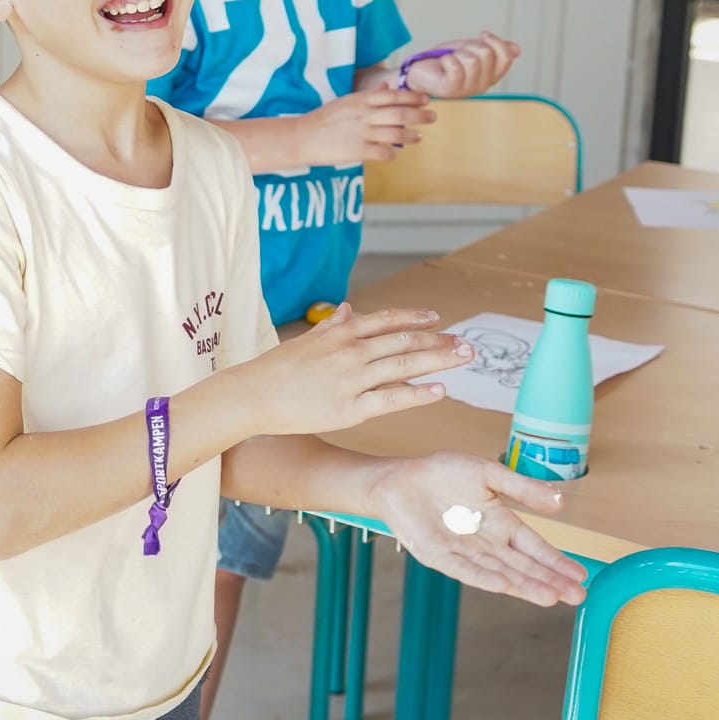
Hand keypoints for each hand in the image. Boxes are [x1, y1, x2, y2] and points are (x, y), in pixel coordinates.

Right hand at [219, 304, 466, 436]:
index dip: (415, 317)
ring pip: (404, 367)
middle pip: (405, 342)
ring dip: (438, 361)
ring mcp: (352, 380)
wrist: (252, 395)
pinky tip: (440, 391)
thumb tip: (348, 310)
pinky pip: (392, 399)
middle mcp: (351, 352)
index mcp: (340, 333)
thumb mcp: (305, 340)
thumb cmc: (275, 369)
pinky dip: (418, 394)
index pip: (387, 320)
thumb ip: (332, 325)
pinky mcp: (350, 409)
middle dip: (439, 341)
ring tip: (462, 359)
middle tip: (466, 343)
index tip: (437, 318)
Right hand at [297, 87, 435, 166]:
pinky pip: (384, 153)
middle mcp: (364, 115)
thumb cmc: (323, 119)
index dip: (413, 97)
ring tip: (418, 137)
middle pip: (400, 113)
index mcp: (361, 100)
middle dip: (420, 115)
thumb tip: (387, 87)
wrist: (301, 137)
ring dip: (411, 135)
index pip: (394, 95)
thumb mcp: (346, 101)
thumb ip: (368, 95)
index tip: (426, 99)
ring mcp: (362, 133)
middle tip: (433, 117)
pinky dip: (393, 154)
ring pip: (396, 133)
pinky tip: (394, 154)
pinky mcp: (358, 151)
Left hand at [370, 452, 588, 604]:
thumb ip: (523, 488)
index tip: (581, 576)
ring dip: (524, 585)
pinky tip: (503, 585)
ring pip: (500, 572)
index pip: (535, 547)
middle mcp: (487, 544)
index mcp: (502, 524)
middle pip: (523, 566)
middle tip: (576, 597)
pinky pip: (464, 569)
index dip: (557, 562)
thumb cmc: (443, 473)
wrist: (400, 478)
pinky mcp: (439, 556)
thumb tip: (561, 502)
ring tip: (550, 597)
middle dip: (549, 581)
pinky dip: (483, 577)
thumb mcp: (489, 474)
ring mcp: (465, 553)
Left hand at [402, 33, 521, 98]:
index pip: (507, 56)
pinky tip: (443, 63)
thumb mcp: (473, 49)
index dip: (496, 41)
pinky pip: (455, 66)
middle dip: (470, 46)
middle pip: (486, 53)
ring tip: (451, 59)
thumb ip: (494, 49)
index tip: (482, 35)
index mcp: (492, 75)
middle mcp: (483, 85)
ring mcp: (467, 89)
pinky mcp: (451, 89)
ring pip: (472, 60)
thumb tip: (517, 49)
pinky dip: (447, 59)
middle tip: (459, 53)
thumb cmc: (447, 60)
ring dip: (458, 53)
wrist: (421, 70)